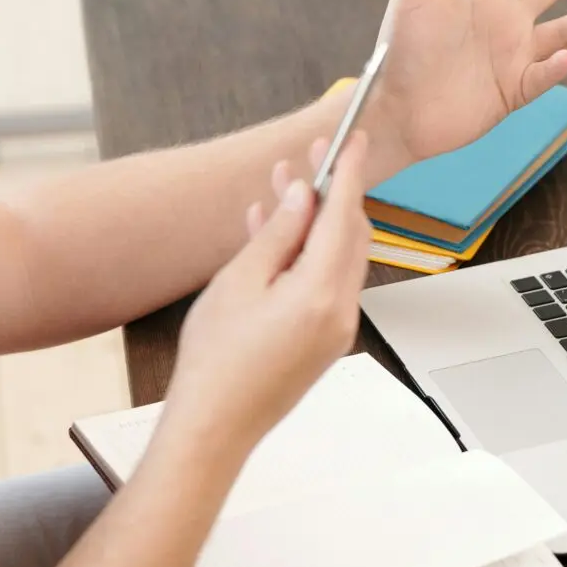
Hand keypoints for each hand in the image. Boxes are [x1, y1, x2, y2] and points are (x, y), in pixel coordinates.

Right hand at [165, 133, 371, 447]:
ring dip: (314, 224)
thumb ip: (277, 233)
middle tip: (306, 158)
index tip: (352, 139)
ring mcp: (337, 329)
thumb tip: (301, 195)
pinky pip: (326, 284)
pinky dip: (307, 256)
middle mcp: (342, 310)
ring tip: (279, 191)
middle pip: (349, 235)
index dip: (347, 171)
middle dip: (328, 194)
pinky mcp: (325, 341)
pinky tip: (275, 237)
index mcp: (322, 292)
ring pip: (338, 258)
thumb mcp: (239, 281)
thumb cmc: (216, 362)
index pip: (344, 214)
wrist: (214, 427)